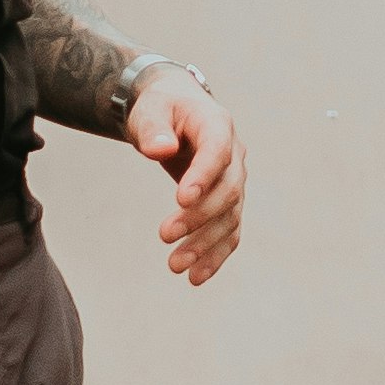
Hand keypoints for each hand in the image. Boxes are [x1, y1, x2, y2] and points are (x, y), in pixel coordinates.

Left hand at [127, 72, 242, 284]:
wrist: (174, 110)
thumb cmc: (160, 107)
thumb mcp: (150, 108)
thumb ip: (154, 127)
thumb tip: (159, 149)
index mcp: (217, 125)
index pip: (218, 152)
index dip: (203, 176)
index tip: (180, 199)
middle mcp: (234, 155)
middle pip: (228, 190)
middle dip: (199, 216)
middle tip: (164, 235)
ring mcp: (234, 180)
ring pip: (230, 216)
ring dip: (206, 244)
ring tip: (175, 266)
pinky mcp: (226, 201)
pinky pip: (229, 231)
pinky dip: (215, 255)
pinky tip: (195, 277)